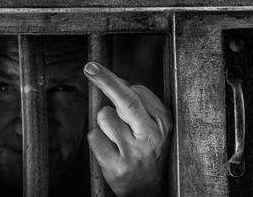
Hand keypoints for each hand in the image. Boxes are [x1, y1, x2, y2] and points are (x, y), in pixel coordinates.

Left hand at [84, 62, 171, 196]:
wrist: (150, 190)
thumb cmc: (149, 150)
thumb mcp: (154, 125)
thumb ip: (139, 103)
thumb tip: (117, 80)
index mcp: (162, 122)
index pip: (137, 91)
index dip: (116, 82)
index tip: (99, 70)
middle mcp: (150, 136)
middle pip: (125, 99)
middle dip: (105, 79)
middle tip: (90, 67)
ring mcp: (134, 152)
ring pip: (104, 116)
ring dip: (104, 122)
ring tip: (116, 136)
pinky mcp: (117, 167)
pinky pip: (94, 137)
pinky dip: (97, 138)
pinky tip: (109, 148)